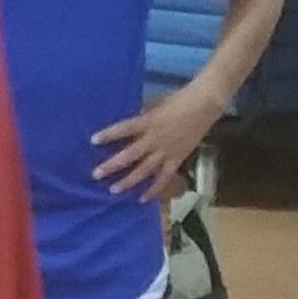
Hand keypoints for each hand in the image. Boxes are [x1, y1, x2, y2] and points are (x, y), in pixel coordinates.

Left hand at [93, 84, 226, 200]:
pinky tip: (142, 198)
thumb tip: (130, 126)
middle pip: (130, 154)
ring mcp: (166, 151)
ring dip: (128, 181)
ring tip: (114, 190)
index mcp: (148, 121)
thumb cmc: (179, 99)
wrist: (205, 105)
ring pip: (145, 170)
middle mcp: (154, 139)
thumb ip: (143, 116)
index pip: (124, 128)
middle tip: (96, 174)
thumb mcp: (157, 104)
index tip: (93, 141)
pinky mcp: (177, 159)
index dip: (109, 134)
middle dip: (113, 165)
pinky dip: (154, 189)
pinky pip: (164, 178)